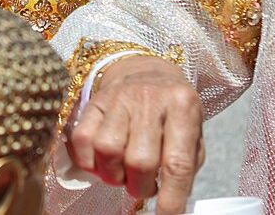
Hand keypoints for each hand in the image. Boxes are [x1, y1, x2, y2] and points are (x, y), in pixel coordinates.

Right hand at [67, 55, 203, 214]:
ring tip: (122, 173)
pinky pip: (82, 140)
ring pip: (107, 150)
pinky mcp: (94, 101)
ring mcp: (119, 98)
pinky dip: (89, 161)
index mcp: (183, 107)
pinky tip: (102, 161)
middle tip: (143, 186)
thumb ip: (185, 165)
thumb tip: (172, 203)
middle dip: (139, 187)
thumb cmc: (172, 111)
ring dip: (113, 175)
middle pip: (139, 160)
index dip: (171, 198)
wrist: (146, 71)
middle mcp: (150, 100)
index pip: (177, 163)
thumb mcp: (192, 133)